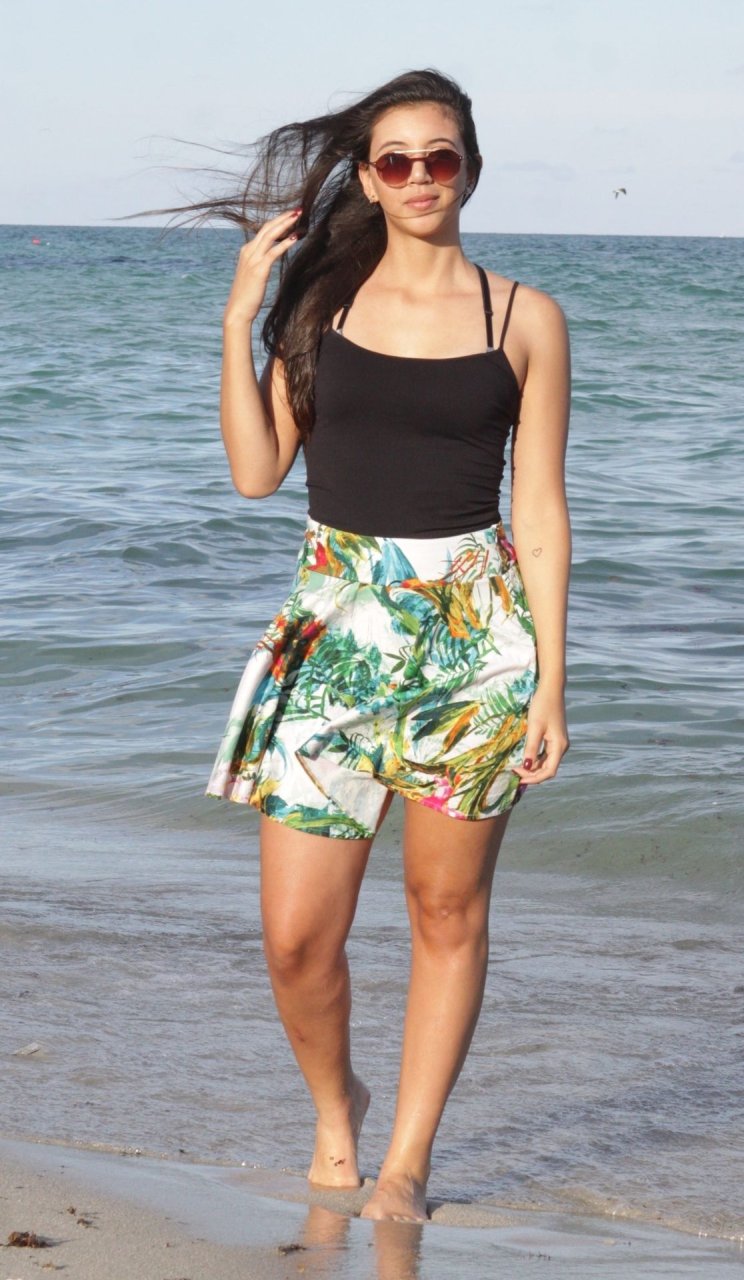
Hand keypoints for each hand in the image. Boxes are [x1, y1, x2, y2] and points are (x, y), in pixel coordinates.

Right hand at [223, 209, 301, 326]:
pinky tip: (296, 237)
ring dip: (285, 224)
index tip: (291, 216)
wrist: (238, 310)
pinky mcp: (259, 269)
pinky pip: (274, 251)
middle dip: (283, 217)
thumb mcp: (253, 275)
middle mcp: (248, 251)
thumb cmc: (248, 296)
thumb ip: (260, 263)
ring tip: (299, 216)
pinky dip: (285, 243)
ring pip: (270, 235)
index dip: (278, 221)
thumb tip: (270, 259)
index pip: (264, 231)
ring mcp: (253, 259)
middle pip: (267, 228)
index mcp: (247, 251)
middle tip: (298, 209)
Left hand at [512, 683, 568, 786]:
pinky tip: (524, 758)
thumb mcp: (534, 727)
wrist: (551, 689)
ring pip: (546, 763)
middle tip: (514, 772)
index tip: (519, 779)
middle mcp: (561, 747)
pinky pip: (545, 755)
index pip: (549, 771)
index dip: (534, 778)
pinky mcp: (554, 738)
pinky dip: (535, 759)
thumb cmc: (543, 705)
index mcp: (559, 746)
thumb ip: (531, 748)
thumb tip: (527, 766)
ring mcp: (558, 743)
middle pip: (548, 769)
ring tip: (517, 767)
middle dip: (532, 774)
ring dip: (533, 767)